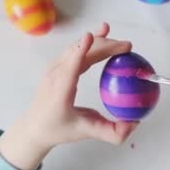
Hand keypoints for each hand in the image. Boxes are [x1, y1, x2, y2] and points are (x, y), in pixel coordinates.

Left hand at [0, 23, 136, 169]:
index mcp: (60, 92)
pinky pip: (75, 50)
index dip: (80, 50)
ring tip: (120, 42)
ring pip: (77, 48)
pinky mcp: (57, 66)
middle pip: (78, 53)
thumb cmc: (59, 129)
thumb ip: (110, 133)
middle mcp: (55, 76)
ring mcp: (54, 69)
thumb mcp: (86, 133)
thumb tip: (134, 124)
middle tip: (127, 47)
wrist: (35, 126)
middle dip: (104, 45)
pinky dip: (91, 44)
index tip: (91, 36)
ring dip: (100, 43)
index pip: (70, 68)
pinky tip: (103, 37)